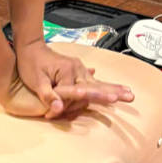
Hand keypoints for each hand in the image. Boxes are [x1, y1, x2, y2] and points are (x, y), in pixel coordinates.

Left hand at [7, 39, 133, 119]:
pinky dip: (103, 84)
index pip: (74, 96)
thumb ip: (48, 96)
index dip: (63, 107)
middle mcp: (77, 69)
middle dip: (114, 92)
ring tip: (128, 93)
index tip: (50, 115)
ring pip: (97, 83)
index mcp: (68, 71)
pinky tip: (113, 87)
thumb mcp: (36, 81)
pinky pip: (92, 79)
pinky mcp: (77, 69)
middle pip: (97, 86)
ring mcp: (79, 68)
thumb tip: (58, 109)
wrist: (30, 46)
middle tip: (130, 96)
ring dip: (113, 88)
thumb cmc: (31, 63)